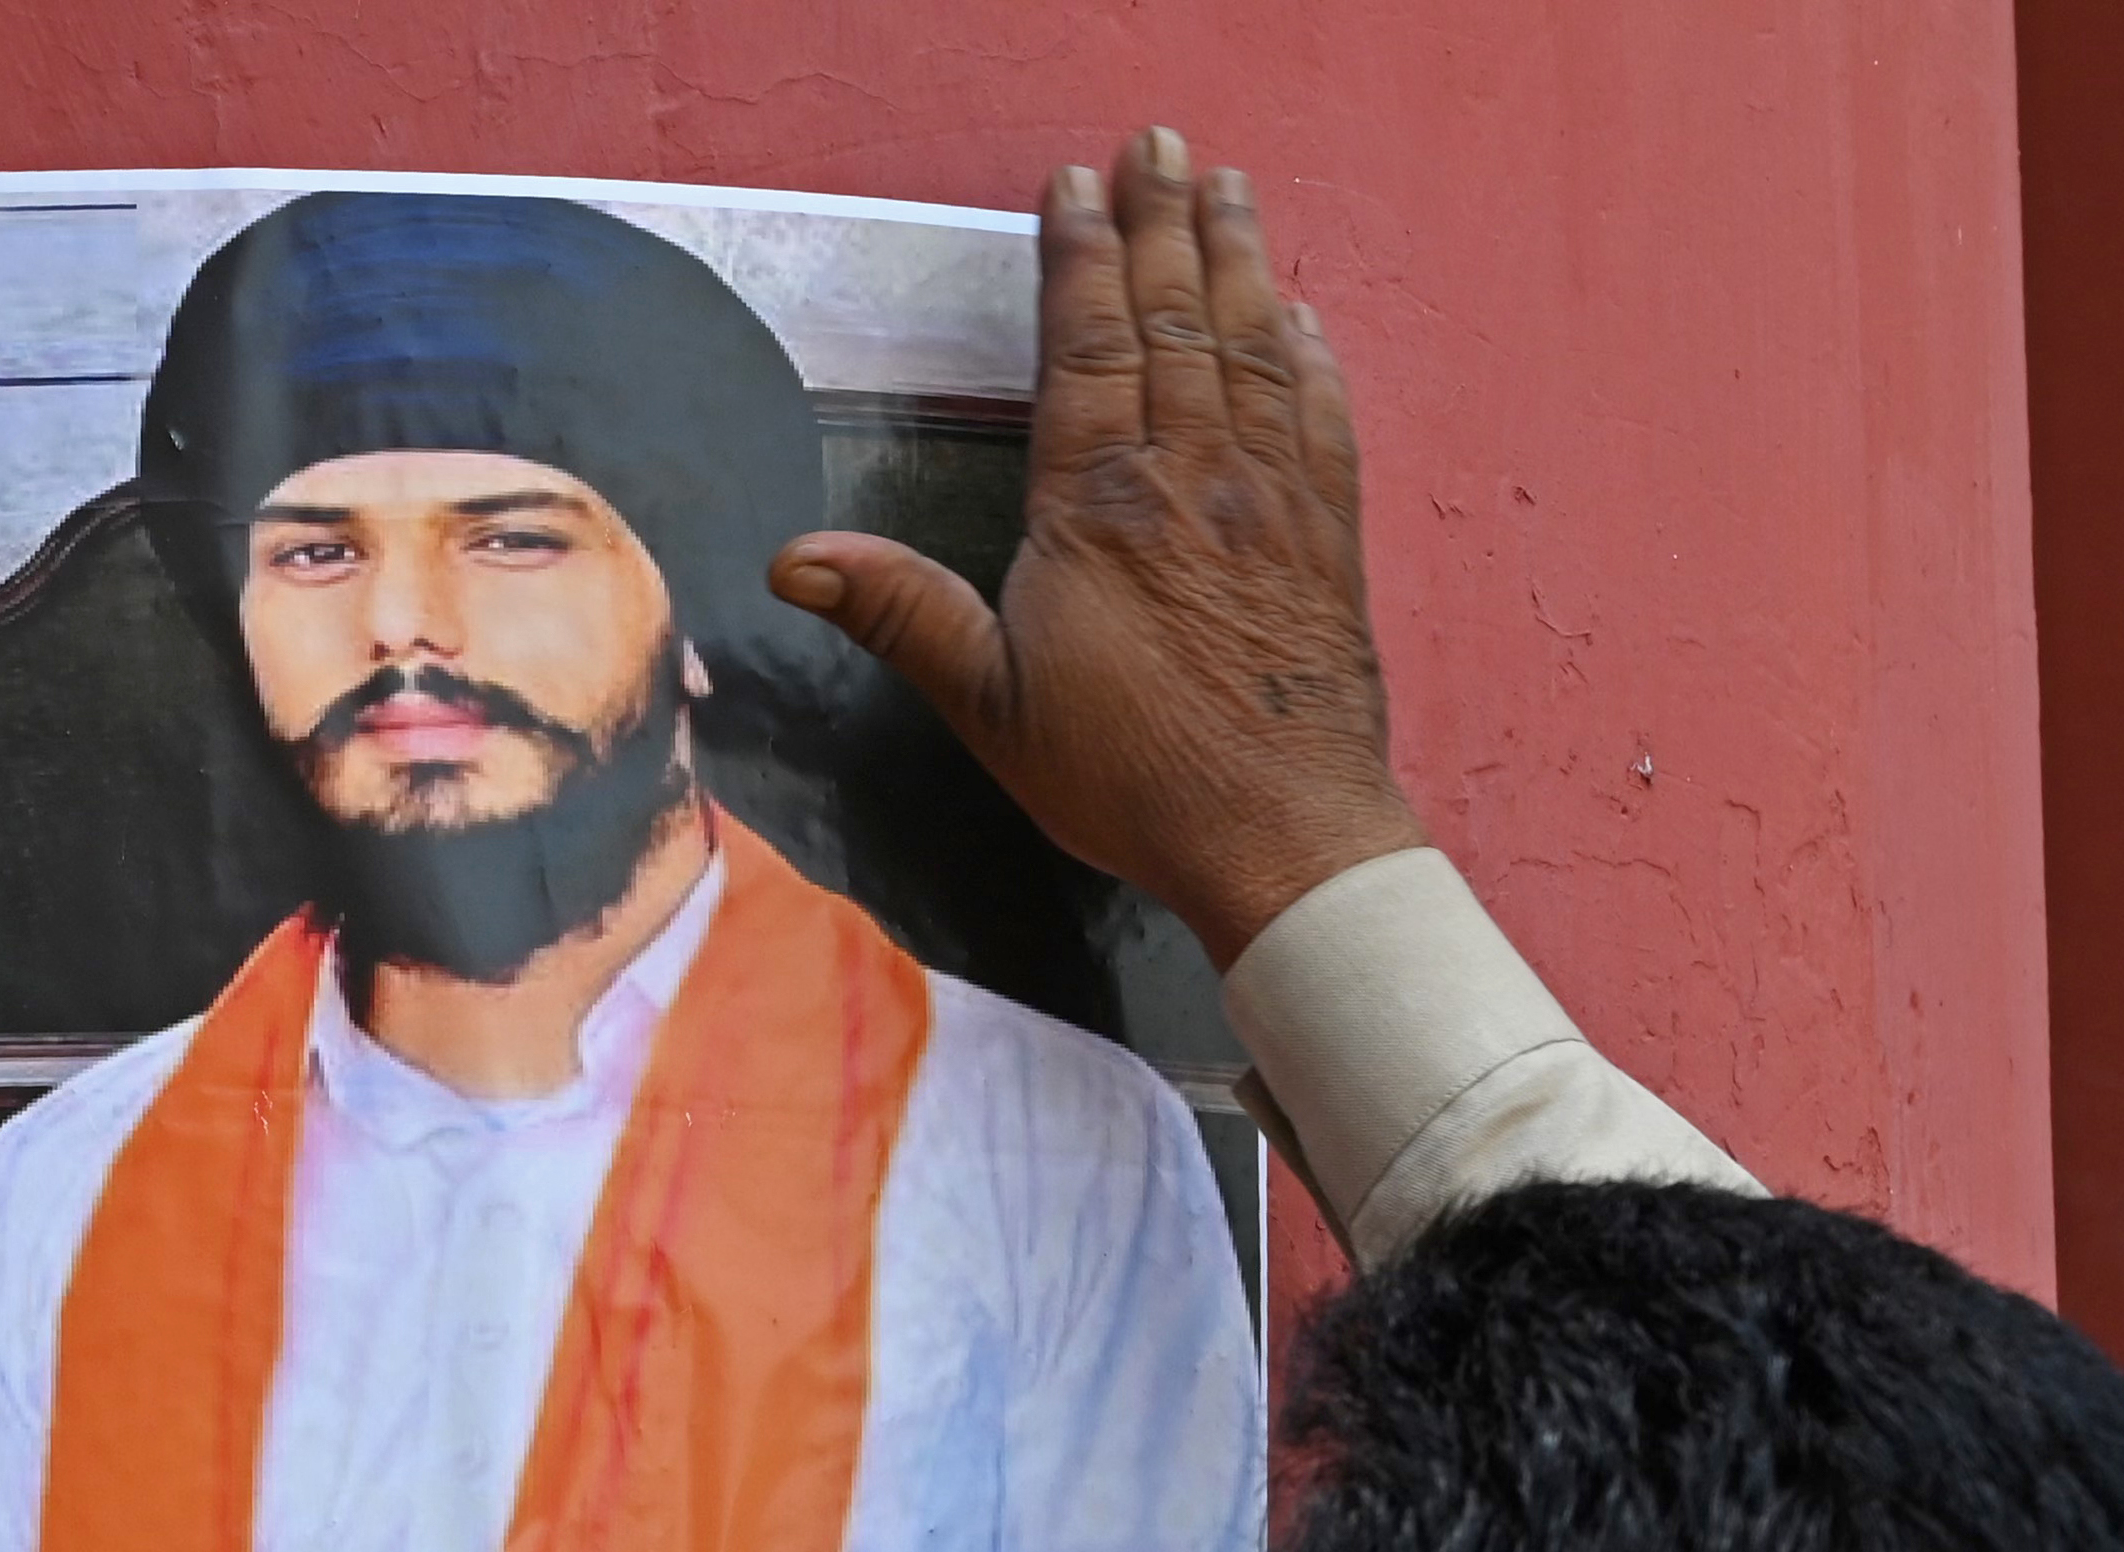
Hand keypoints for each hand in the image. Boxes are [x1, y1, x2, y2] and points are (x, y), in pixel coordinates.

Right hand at [770, 130, 1427, 966]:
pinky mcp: (1329, 539)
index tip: (1075, 189)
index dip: (1080, 259)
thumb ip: (902, 615)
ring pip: (1254, 347)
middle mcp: (1195, 479)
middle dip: (1163, 223)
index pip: (1088, 347)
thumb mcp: (992, 706)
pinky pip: (1322, 418)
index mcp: (1102, 506)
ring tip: (1225, 187)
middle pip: (1176, 320)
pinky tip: (1301, 316)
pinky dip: (1310, 355)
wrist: (1283, 836)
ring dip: (1239, 259)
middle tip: (1156, 144)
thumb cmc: (1132, 779)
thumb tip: (794, 560)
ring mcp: (1272, 500)